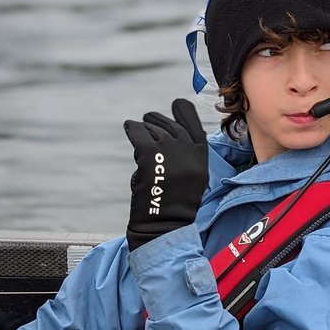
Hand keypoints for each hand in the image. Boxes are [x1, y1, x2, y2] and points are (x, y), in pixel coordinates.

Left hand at [123, 99, 208, 250]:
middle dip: (157, 121)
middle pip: (170, 125)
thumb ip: (187, 154)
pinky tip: (129, 128)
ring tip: (139, 138)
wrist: (163, 225)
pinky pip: (138, 132)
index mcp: (201, 156)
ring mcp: (169, 150)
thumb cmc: (174, 205)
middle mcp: (187, 150)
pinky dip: (132, 128)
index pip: (194, 124)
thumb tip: (171, 130)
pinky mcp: (150, 153)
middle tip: (147, 122)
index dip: (184, 112)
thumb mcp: (193, 176)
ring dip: (143, 131)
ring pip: (152, 128)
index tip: (176, 105)